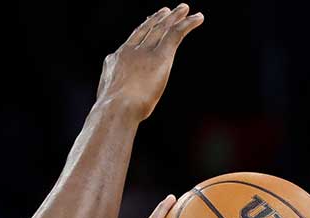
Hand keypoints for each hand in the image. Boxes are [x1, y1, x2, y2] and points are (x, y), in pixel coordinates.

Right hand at [96, 5, 203, 120]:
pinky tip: (198, 18)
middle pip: (146, 30)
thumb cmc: (112, 113)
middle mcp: (129, 51)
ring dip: (174, 17)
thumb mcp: (111, 101)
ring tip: (184, 8)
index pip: (131, 41)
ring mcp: (144, 53)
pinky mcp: (160, 56)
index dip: (142, 30)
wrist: (115, 109)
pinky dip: (188, 24)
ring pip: (161, 28)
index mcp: (115, 61)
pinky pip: (175, 34)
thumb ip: (118, 96)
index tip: (148, 22)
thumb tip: (121, 106)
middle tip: (167, 11)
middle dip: (158, 19)